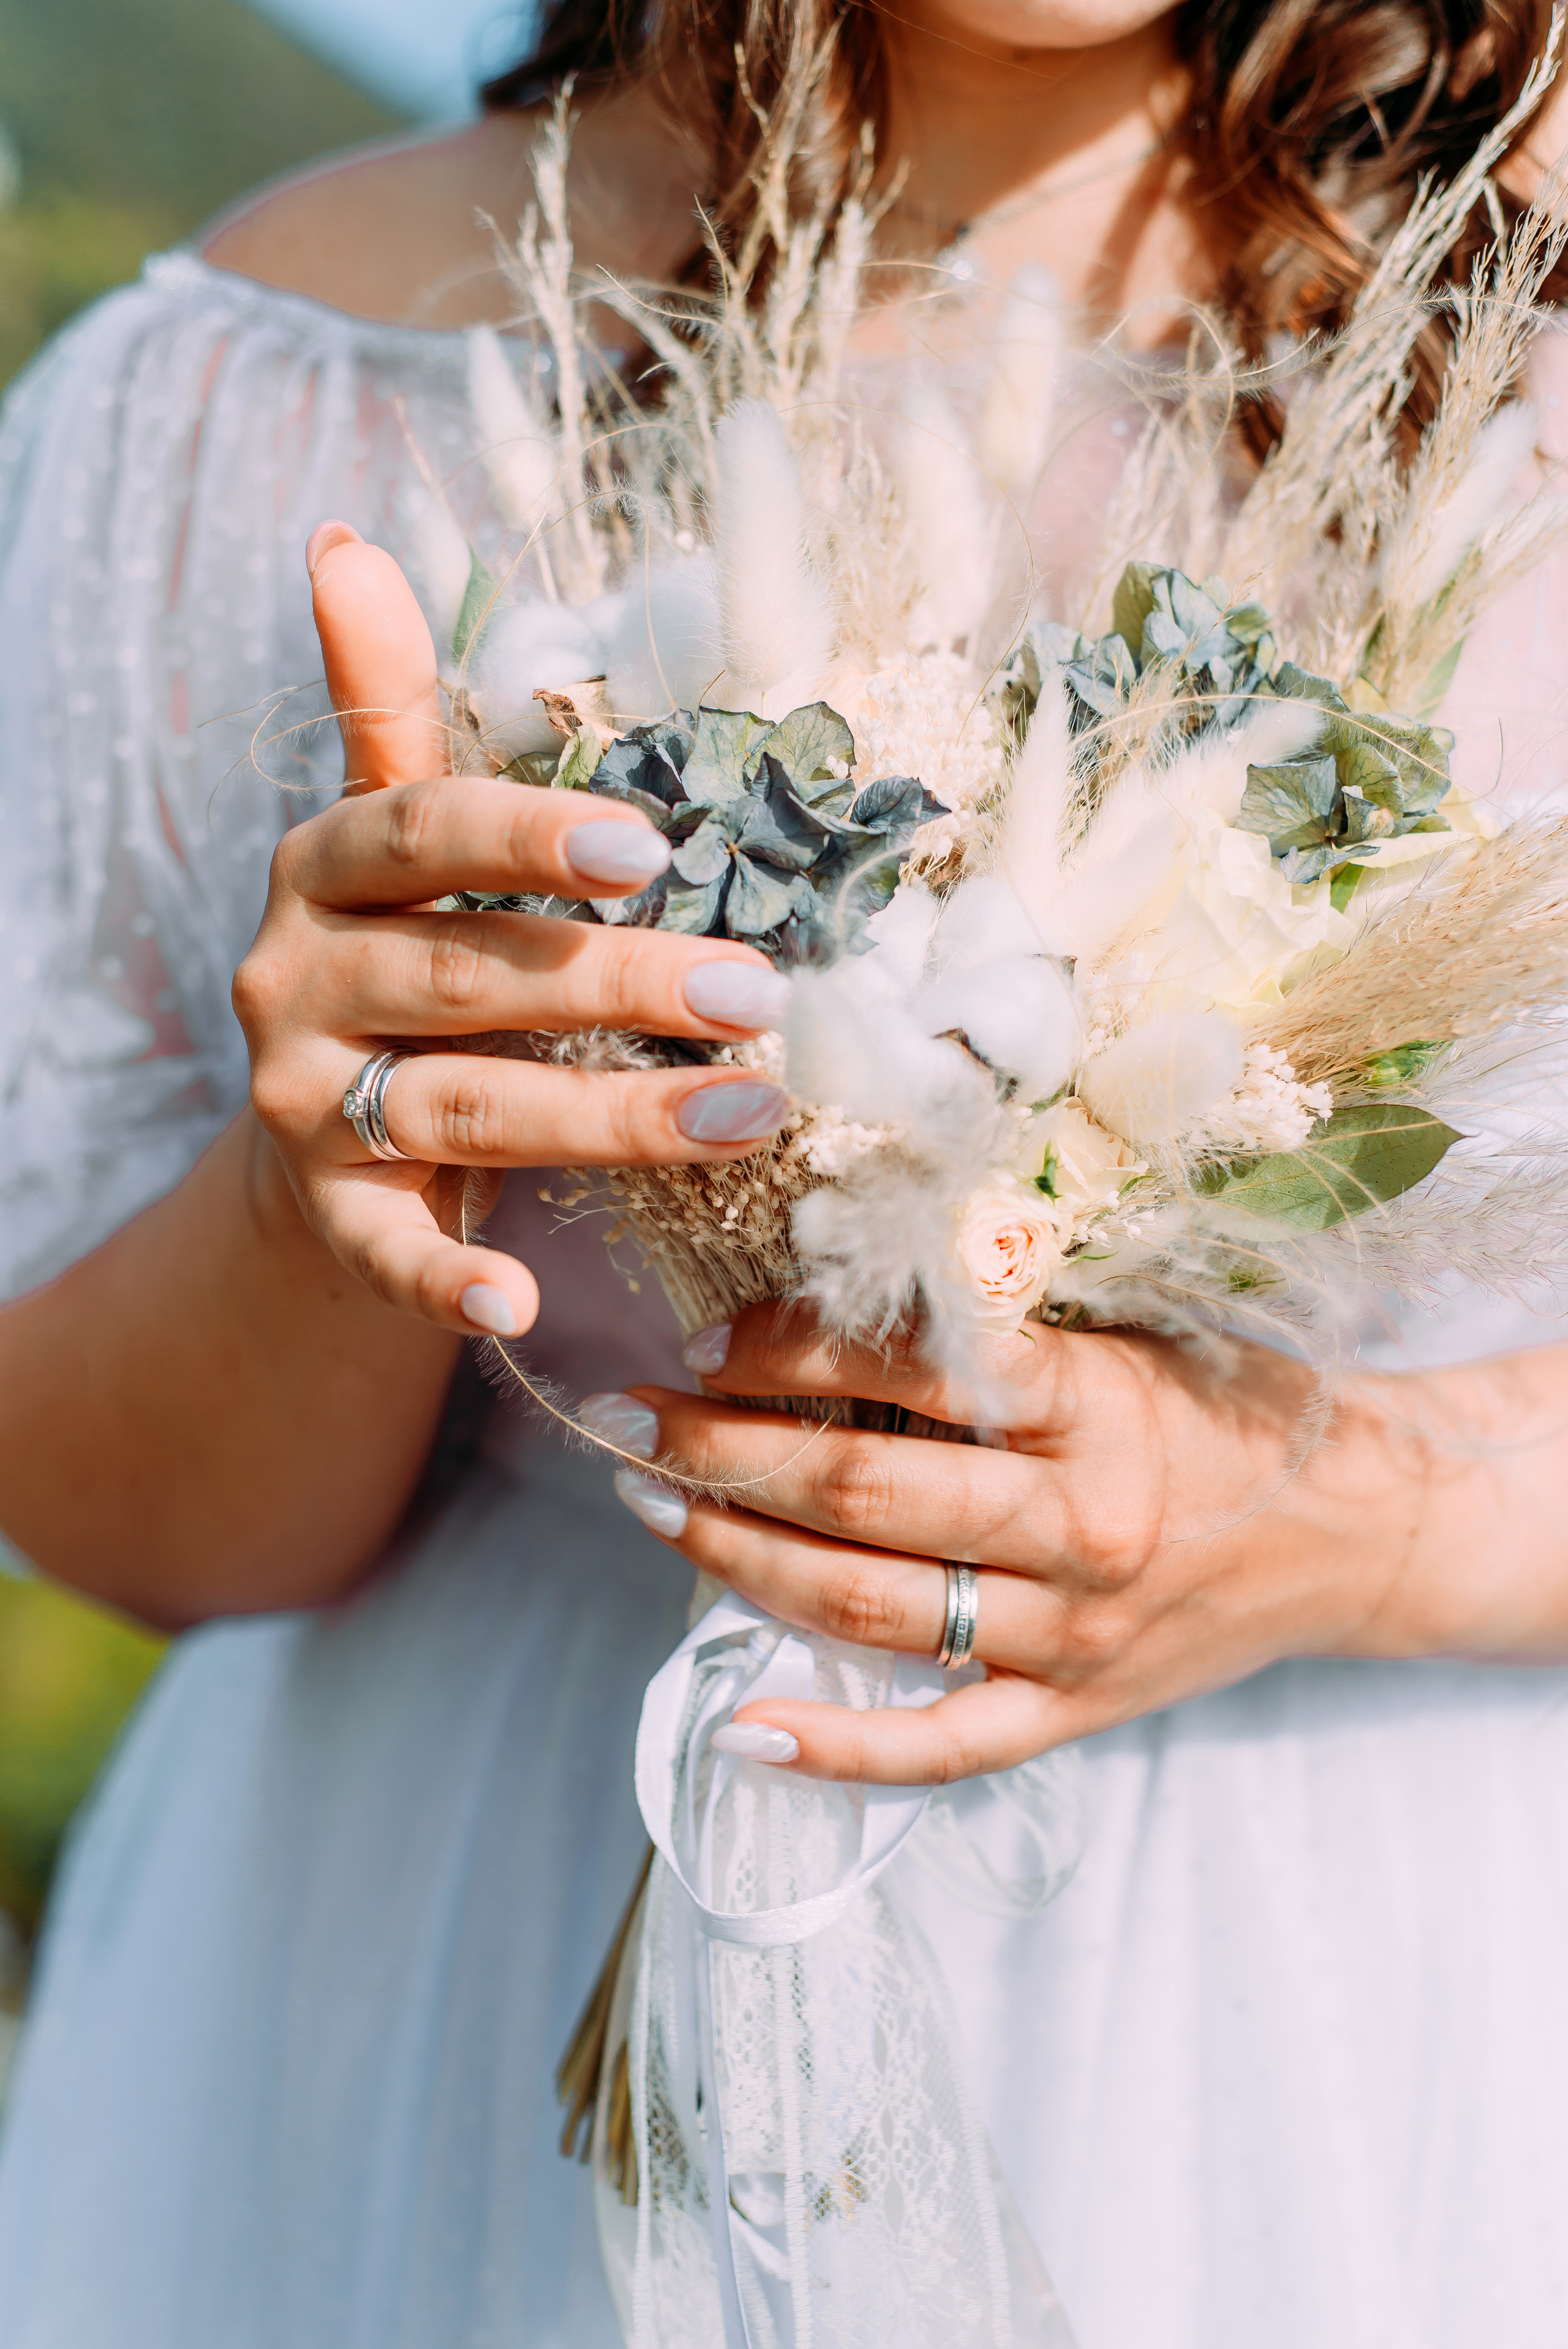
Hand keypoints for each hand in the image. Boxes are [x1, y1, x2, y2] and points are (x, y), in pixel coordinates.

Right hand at [233, 523, 793, 1338]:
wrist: (320, 1124)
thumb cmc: (403, 955)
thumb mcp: (395, 836)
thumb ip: (390, 708)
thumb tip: (343, 540)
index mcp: (324, 870)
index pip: (420, 833)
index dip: (527, 838)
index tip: (652, 847)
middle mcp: (294, 978)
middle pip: (465, 978)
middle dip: (616, 986)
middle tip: (758, 994)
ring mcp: (304, 1102)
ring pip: (460, 1105)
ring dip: (604, 1118)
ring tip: (744, 1117)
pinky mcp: (327, 1214)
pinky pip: (386, 1252)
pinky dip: (447, 1279)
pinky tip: (519, 1303)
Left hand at [597, 1309, 1567, 1782]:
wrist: (1354, 1532)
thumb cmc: (1226, 1408)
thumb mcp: (1124, 1337)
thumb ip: (996, 1334)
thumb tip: (827, 1309)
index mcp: (1092, 1404)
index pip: (907, 1367)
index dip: (786, 1350)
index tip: (704, 1337)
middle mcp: (1081, 1522)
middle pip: (862, 1493)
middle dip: (721, 1454)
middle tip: (628, 1424)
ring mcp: (1075, 1633)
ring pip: (874, 1609)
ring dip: (742, 1561)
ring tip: (654, 1512)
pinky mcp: (1078, 1710)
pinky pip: (942, 1747)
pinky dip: (839, 1746)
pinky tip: (741, 1727)